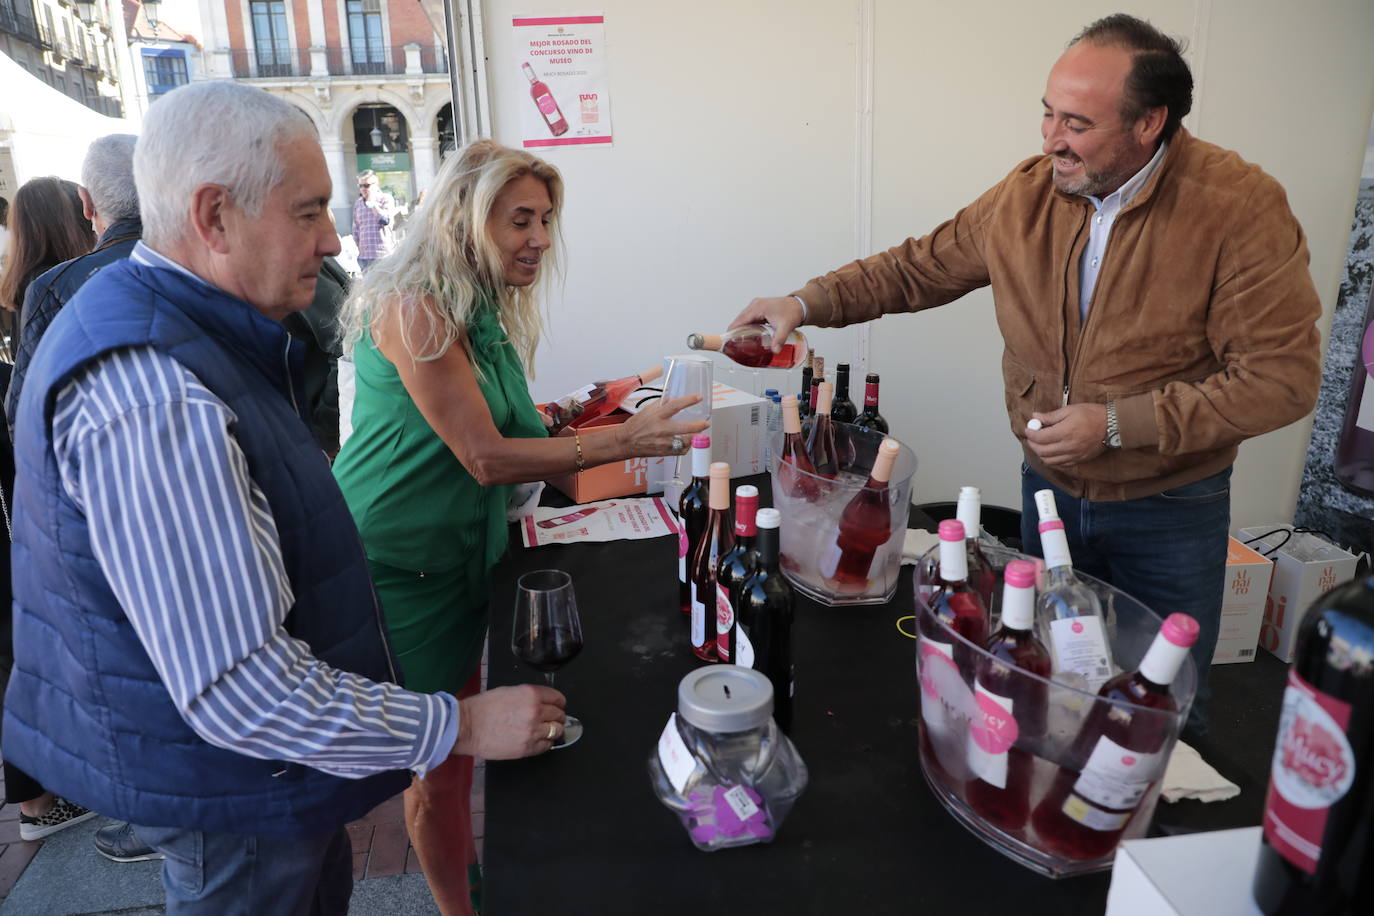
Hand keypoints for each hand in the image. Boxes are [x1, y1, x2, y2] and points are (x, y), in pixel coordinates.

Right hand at [452, 685, 566, 758]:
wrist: (467, 727)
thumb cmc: (482, 708)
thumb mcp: (508, 691)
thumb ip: (529, 696)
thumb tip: (542, 702)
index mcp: (531, 694)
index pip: (558, 698)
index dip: (559, 703)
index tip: (559, 706)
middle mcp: (535, 712)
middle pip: (559, 715)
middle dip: (558, 717)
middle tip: (552, 719)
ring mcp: (533, 731)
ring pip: (557, 731)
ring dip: (553, 731)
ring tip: (546, 731)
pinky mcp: (527, 748)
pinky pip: (547, 746)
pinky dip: (545, 743)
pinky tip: (537, 740)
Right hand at [618, 393, 709, 456]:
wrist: (626, 442)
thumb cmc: (635, 426)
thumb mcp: (647, 410)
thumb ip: (661, 404)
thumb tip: (674, 398)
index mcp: (657, 416)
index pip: (675, 406)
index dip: (689, 400)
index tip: (699, 397)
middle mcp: (662, 429)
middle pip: (685, 427)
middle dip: (699, 426)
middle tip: (705, 424)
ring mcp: (664, 442)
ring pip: (686, 441)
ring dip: (694, 438)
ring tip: (697, 434)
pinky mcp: (665, 452)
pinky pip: (681, 451)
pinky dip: (686, 447)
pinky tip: (687, 443)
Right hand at [727, 296, 803, 351]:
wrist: (799, 306)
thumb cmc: (792, 312)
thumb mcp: (785, 327)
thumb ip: (779, 339)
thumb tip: (775, 350)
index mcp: (758, 307)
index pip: (740, 320)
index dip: (732, 331)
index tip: (727, 341)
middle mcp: (755, 305)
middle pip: (739, 320)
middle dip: (735, 332)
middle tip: (733, 345)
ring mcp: (756, 306)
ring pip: (743, 319)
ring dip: (741, 330)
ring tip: (738, 342)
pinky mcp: (759, 309)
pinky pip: (749, 319)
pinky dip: (746, 327)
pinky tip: (748, 336)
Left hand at [1025, 403, 1108, 467]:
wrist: (1113, 426)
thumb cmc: (1093, 415)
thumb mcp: (1070, 410)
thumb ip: (1051, 416)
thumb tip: (1035, 417)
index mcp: (1065, 432)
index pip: (1040, 437)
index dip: (1031, 434)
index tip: (1028, 429)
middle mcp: (1068, 446)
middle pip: (1042, 451)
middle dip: (1033, 444)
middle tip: (1032, 437)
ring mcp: (1074, 455)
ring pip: (1049, 460)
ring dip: (1040, 453)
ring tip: (1039, 445)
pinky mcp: (1079, 460)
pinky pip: (1060, 465)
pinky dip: (1052, 460)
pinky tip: (1051, 452)